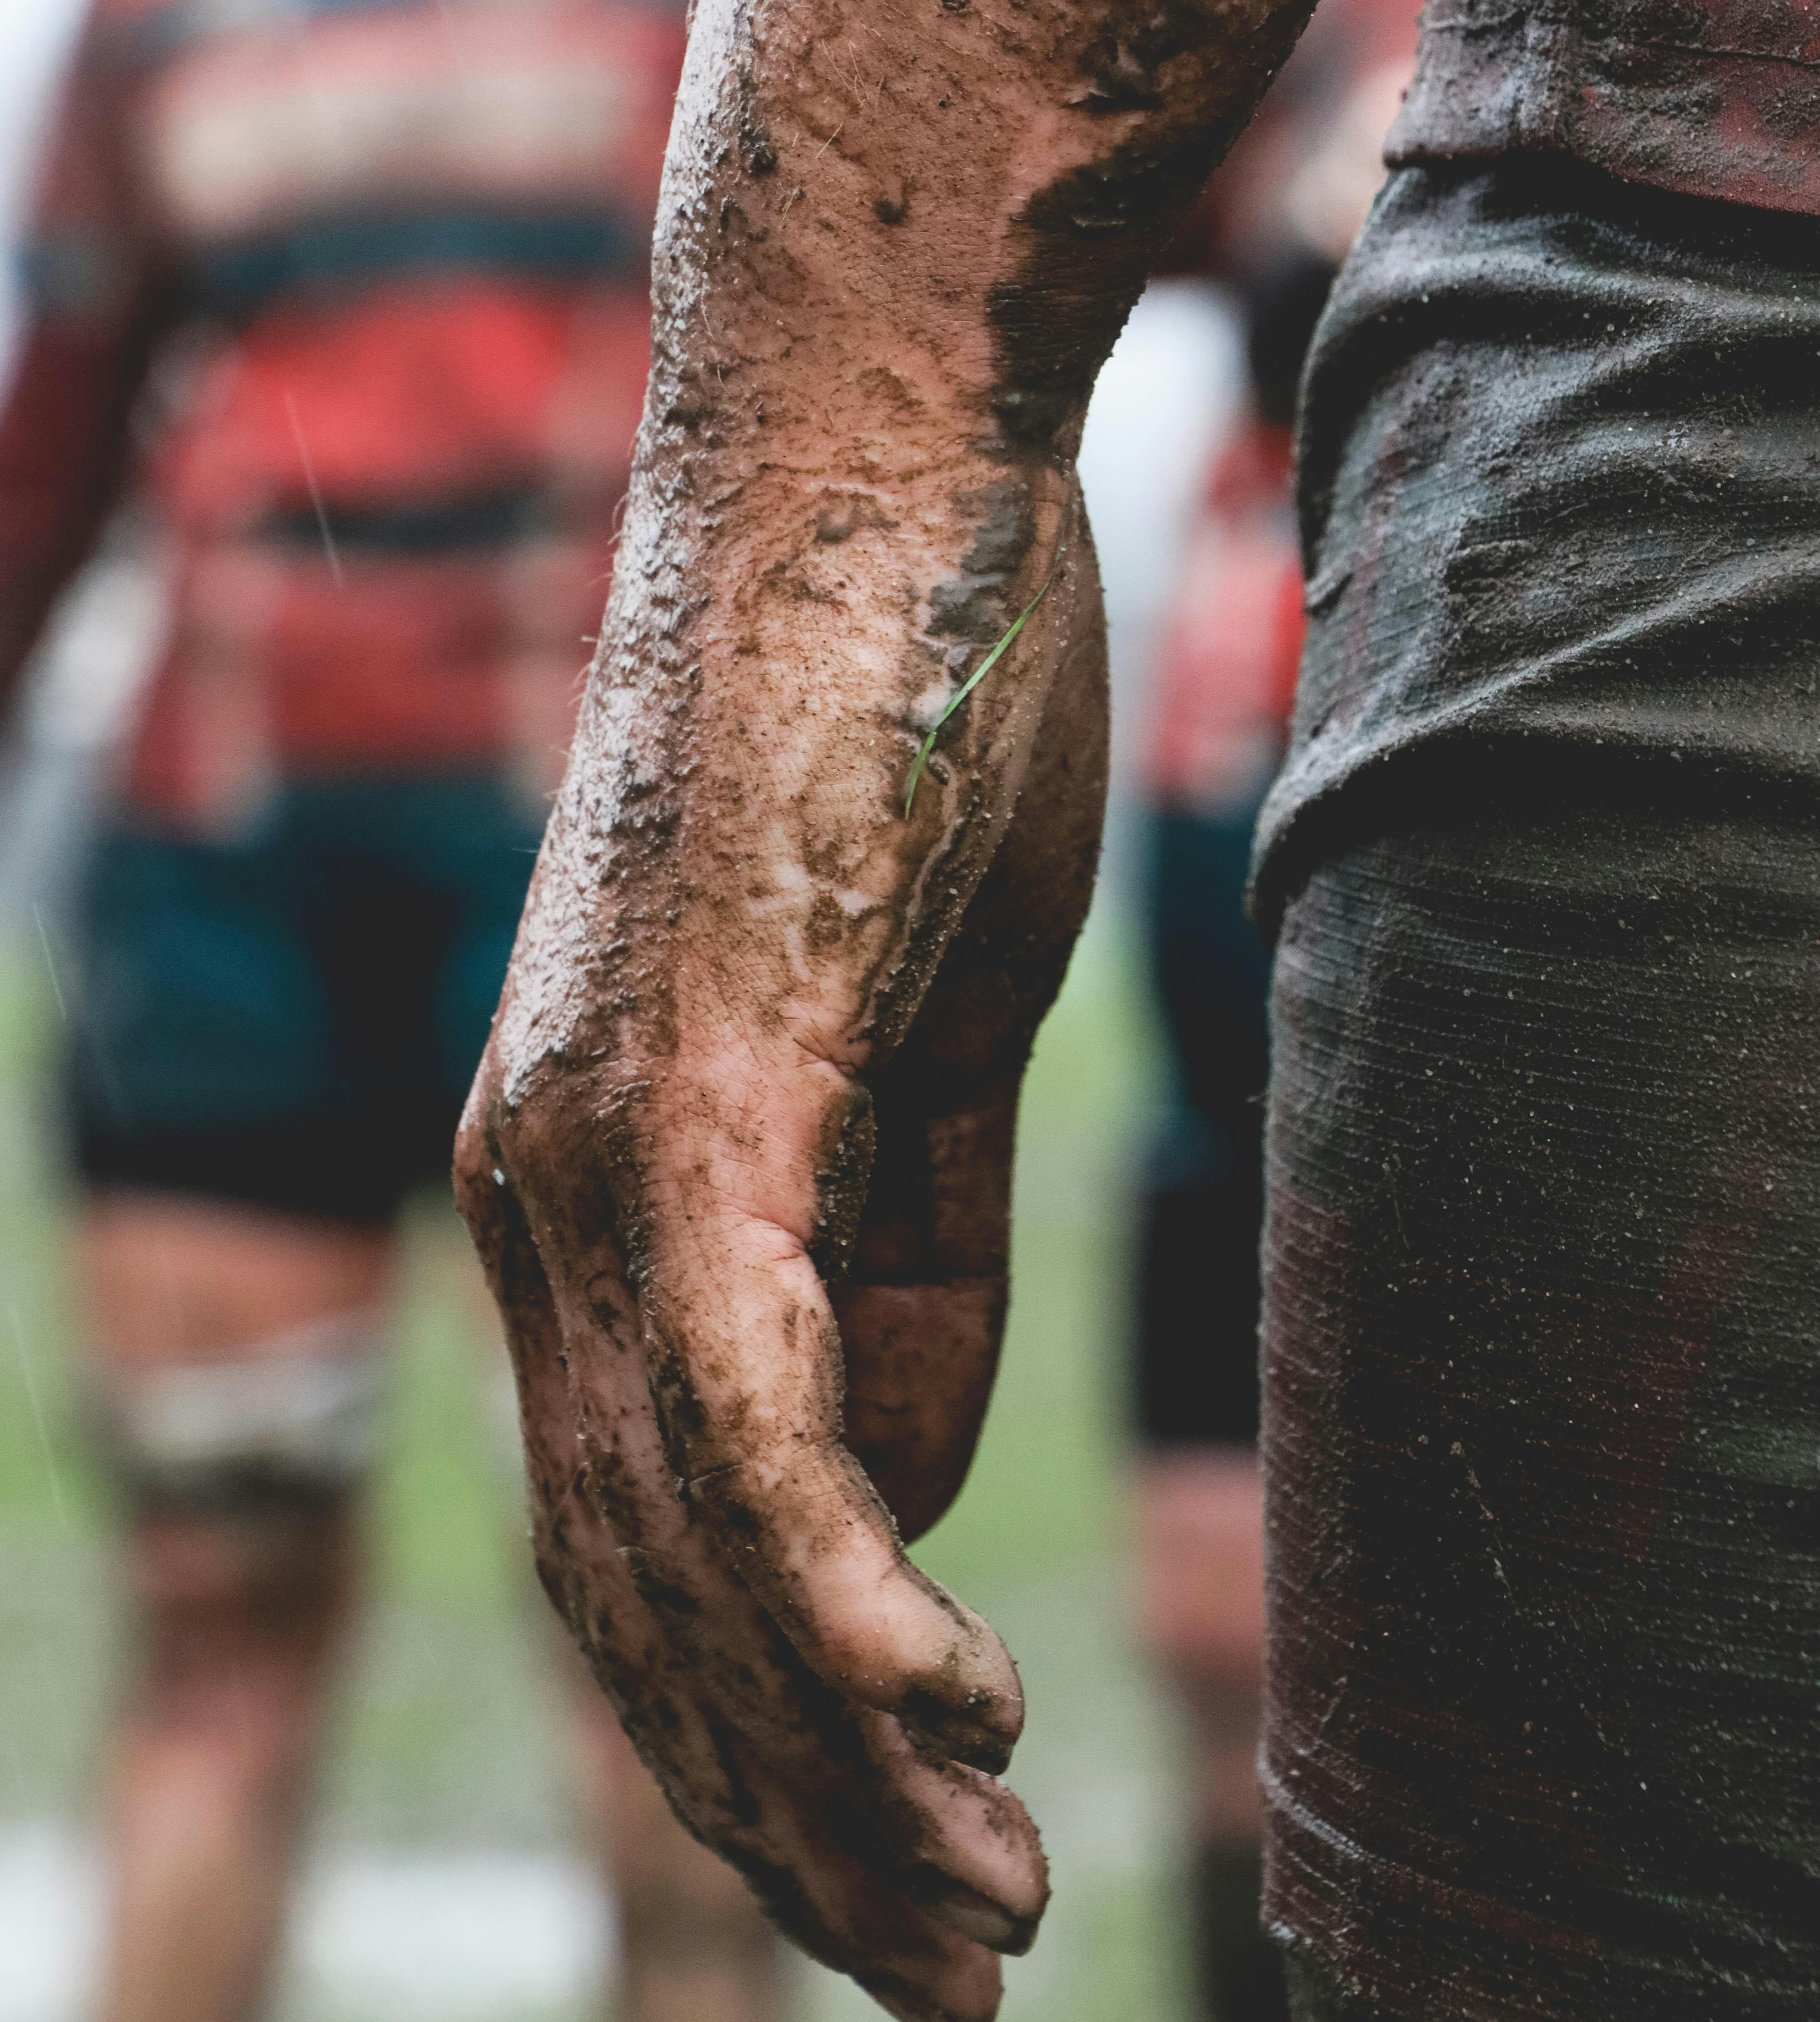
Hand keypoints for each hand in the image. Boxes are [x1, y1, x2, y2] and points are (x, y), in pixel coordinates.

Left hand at [456, 513, 1104, 2018]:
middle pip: (642, 1587)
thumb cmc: (898, 728)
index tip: (888, 1863)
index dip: (758, 1726)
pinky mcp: (693, 1089)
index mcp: (584, 1180)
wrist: (861, 467)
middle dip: (787, 1811)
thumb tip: (906, 1474)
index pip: (643, 1531)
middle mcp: (542, 1194)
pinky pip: (743, 1405)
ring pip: (687, 1539)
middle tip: (937, 1974)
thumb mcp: (915, 1043)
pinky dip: (840, 1582)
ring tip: (970, 1919)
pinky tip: (941, 1720)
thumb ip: (899, 1250)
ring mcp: (597, 1147)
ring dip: (832, 1754)